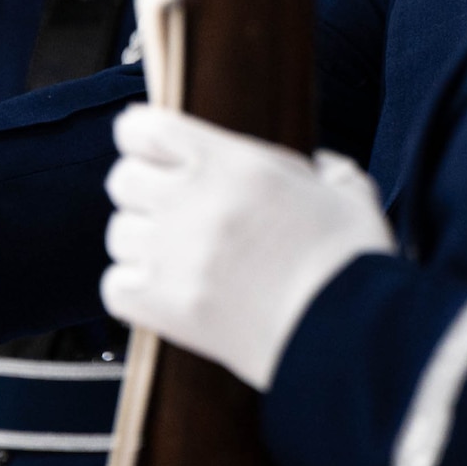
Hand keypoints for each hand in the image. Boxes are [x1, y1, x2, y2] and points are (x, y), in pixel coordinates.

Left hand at [101, 105, 394, 390]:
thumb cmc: (352, 263)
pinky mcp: (168, 309)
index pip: (142, 128)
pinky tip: (163, 290)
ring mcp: (174, 258)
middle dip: (142, 189)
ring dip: (141, 241)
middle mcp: (192, 202)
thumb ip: (328, 171)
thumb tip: (322, 167)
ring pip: (118, 234)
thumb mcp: (349, 194)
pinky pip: (114, 287)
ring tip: (174, 253)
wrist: (350, 337)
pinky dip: (131, 289)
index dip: (142, 135)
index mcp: (231, 164)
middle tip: (170, 205)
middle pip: (122, 179)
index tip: (153, 147)